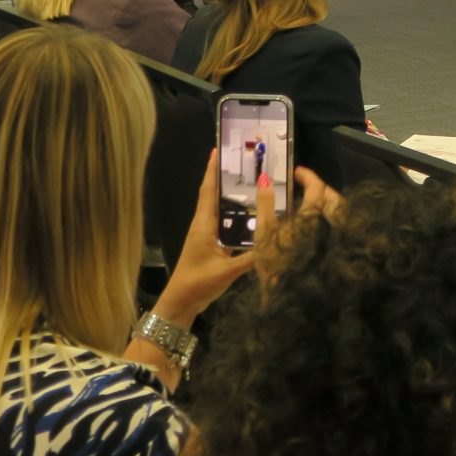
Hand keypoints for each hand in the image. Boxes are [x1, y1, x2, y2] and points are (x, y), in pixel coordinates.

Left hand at [156, 149, 335, 322]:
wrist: (180, 304)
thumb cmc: (197, 283)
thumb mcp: (226, 271)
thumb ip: (250, 258)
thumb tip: (275, 244)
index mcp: (204, 225)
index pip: (208, 191)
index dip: (211, 171)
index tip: (217, 150)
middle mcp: (204, 226)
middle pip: (214, 196)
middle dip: (224, 177)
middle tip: (242, 162)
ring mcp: (207, 237)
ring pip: (220, 210)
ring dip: (231, 196)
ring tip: (250, 183)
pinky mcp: (212, 248)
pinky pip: (224, 225)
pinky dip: (235, 216)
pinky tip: (250, 217)